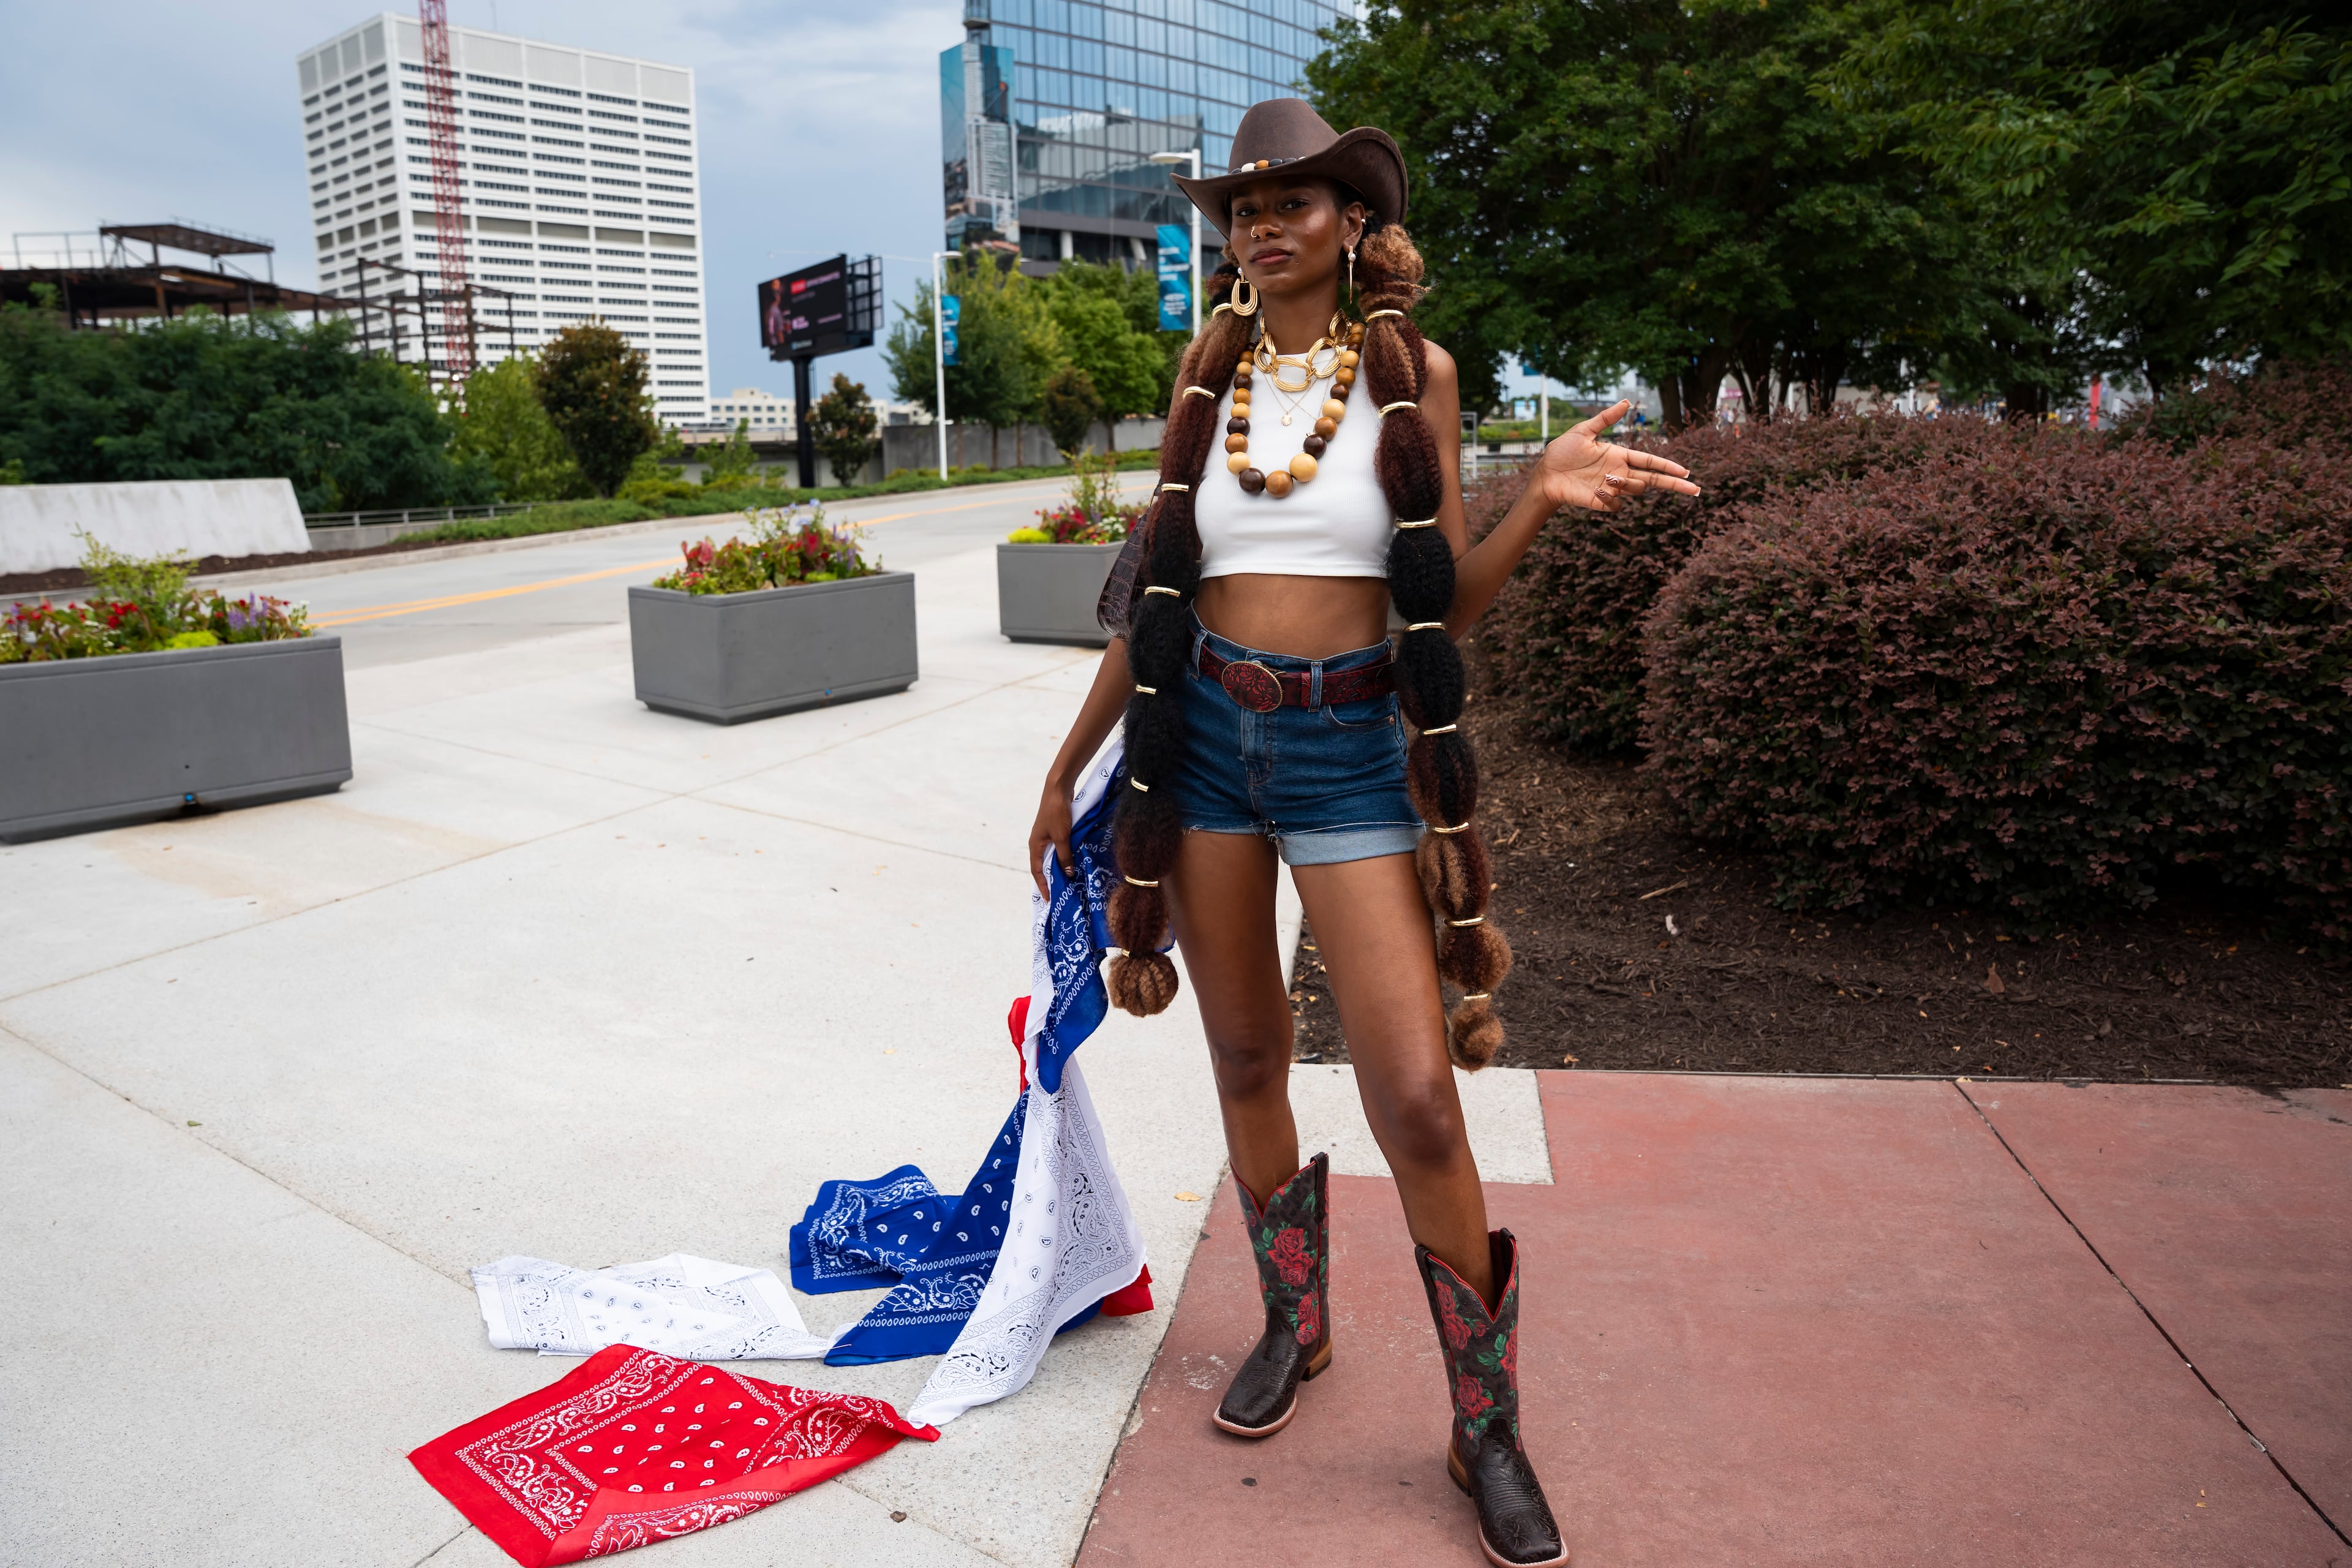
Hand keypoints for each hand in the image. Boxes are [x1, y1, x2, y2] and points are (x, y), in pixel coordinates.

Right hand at [1028, 779, 1076, 898]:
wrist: (1058, 788)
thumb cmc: (1057, 813)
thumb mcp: (1062, 837)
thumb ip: (1065, 856)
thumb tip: (1068, 874)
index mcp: (1035, 845)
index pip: (1037, 871)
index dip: (1042, 885)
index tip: (1048, 899)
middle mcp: (1038, 842)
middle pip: (1044, 865)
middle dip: (1051, 879)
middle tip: (1060, 893)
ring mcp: (1046, 835)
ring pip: (1052, 856)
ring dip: (1059, 867)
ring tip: (1068, 880)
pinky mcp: (1055, 829)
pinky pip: (1058, 848)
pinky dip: (1064, 856)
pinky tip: (1074, 861)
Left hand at [1534, 399, 1700, 512]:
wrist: (1545, 475)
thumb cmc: (1562, 452)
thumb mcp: (1583, 431)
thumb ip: (1605, 418)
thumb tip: (1626, 402)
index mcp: (1620, 456)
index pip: (1650, 461)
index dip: (1668, 466)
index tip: (1685, 471)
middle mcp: (1620, 473)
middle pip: (1654, 480)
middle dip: (1674, 484)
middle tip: (1694, 489)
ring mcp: (1612, 489)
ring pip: (1636, 490)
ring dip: (1627, 485)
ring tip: (1606, 478)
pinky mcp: (1602, 502)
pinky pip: (1616, 504)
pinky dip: (1609, 498)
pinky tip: (1594, 490)